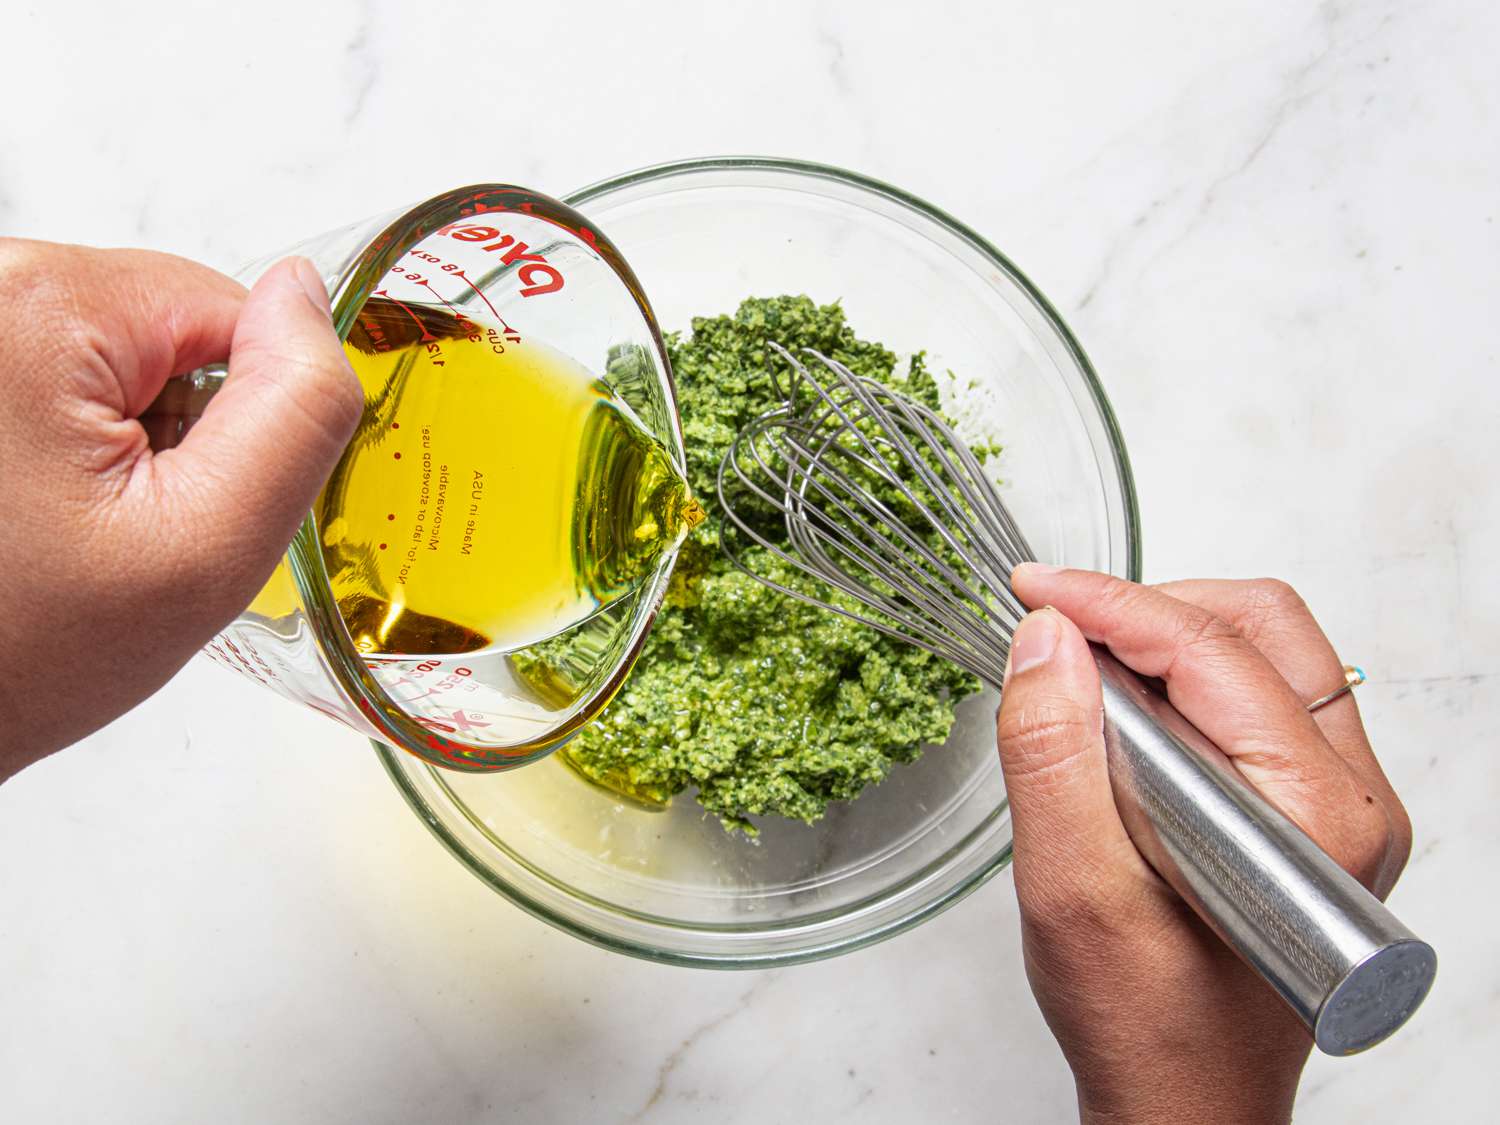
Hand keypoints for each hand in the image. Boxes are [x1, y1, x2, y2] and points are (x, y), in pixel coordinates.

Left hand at [0, 240, 362, 780]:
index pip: (227, 312)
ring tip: (67, 526)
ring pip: (114, 353)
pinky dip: (66, 441)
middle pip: (164, 326)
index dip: (241, 420)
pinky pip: (56, 373)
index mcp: (41, 303)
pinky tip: (35, 508)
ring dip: (118, 438)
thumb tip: (305, 293)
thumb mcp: (208, 545)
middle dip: (173, 428)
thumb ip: (294, 409)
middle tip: (120, 531)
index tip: (176, 505)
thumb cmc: (22, 650)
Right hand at [996, 566, 1411, 1124]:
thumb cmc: (1142, 1019)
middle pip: (1263, 627)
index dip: (1114, 604)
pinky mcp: (1312, 808)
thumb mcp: (1071, 888)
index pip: (1215, 652)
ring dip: (1167, 640)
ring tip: (1084, 679)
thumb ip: (1054, 755)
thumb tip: (1046, 637)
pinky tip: (1122, 716)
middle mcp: (1353, 799)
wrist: (1184, 1099)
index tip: (1035, 590)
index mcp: (1316, 817)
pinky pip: (1259, 696)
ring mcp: (1341, 802)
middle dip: (1149, 610)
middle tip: (1058, 634)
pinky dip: (1184, 680)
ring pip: (1266, 650)